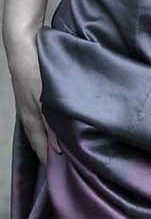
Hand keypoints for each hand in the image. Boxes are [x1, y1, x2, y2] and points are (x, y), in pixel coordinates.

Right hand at [3, 28, 61, 165]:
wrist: (22, 45)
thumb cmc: (32, 71)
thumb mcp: (44, 101)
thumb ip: (51, 124)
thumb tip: (56, 149)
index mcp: (30, 117)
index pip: (39, 146)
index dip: (47, 159)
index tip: (57, 174)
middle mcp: (27, 113)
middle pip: (38, 139)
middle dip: (47, 153)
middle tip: (60, 165)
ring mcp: (29, 103)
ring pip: (39, 128)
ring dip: (48, 139)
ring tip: (60, 150)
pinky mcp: (32, 94)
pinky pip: (40, 117)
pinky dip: (48, 126)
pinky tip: (55, 126)